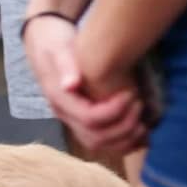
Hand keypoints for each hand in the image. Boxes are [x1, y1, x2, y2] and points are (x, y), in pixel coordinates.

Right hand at [23, 14, 146, 155]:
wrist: (43, 42)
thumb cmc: (55, 41)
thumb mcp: (59, 48)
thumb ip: (66, 65)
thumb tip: (70, 84)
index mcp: (59, 99)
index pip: (89, 119)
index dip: (114, 111)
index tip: (131, 94)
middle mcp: (64, 115)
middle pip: (96, 137)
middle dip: (123, 127)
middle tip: (141, 106)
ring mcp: (72, 119)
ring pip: (99, 144)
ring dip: (124, 139)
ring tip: (143, 123)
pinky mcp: (81, 119)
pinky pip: (101, 140)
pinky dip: (122, 141)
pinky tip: (138, 132)